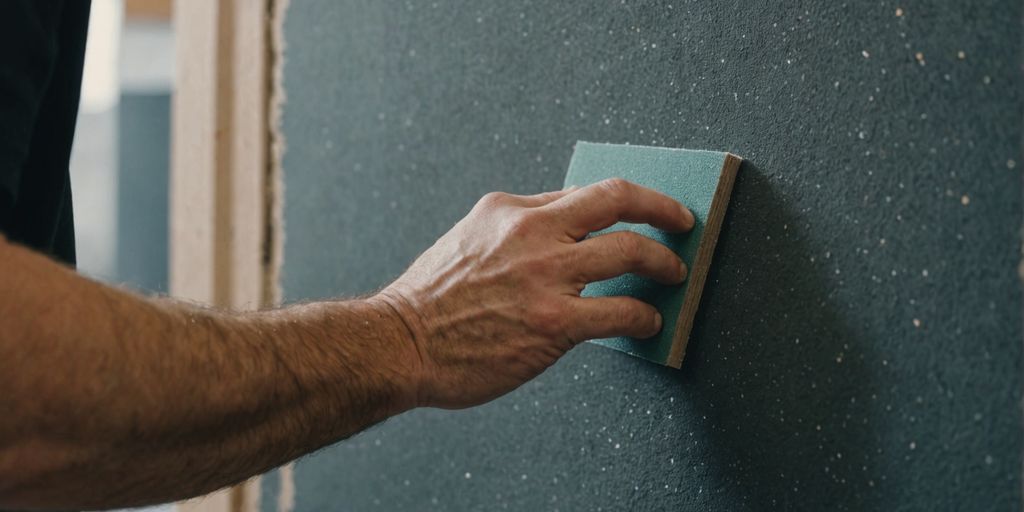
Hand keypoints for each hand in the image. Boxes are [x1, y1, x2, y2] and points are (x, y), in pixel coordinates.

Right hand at [374, 179, 694, 408]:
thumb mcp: (468, 240)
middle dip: (663, 210)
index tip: (644, 209)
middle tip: (682, 224)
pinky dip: (644, 315)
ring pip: (632, 250)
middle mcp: (532, 232)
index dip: (624, 200)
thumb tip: (564, 236)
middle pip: (618, 200)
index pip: (582, 192)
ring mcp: (546, 276)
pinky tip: (647, 323)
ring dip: (664, 262)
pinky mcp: (554, 322)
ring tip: (673, 274)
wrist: (398, 344)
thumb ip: (514, 233)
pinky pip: (622, 311)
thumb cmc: (430, 301)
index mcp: (509, 209)